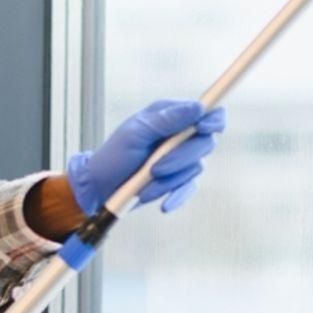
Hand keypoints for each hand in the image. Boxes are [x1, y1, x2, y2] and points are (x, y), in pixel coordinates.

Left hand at [65, 100, 225, 215]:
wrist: (100, 188)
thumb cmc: (113, 156)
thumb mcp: (135, 134)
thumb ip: (167, 120)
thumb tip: (198, 107)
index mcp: (170, 117)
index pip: (207, 113)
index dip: (212, 120)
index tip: (203, 129)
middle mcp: (179, 136)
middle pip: (205, 143)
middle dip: (181, 158)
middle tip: (155, 168)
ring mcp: (179, 159)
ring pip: (195, 168)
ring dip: (170, 180)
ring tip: (144, 185)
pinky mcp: (177, 180)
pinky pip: (188, 189)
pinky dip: (176, 196)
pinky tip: (164, 205)